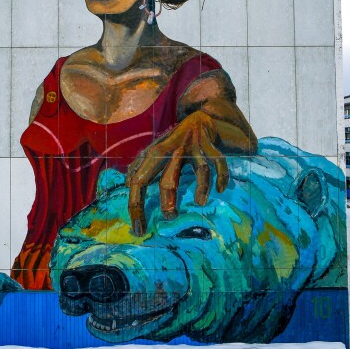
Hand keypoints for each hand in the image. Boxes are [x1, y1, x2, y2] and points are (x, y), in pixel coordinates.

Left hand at [125, 111, 228, 235]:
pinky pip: (219, 162)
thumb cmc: (172, 141)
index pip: (139, 182)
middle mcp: (173, 151)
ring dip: (201, 186)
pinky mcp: (211, 146)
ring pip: (199, 169)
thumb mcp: (153, 151)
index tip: (139, 229)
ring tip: (200, 202)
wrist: (199, 118)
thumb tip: (128, 184)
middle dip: (168, 199)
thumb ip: (138, 166)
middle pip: (167, 178)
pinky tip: (220, 189)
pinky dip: (222, 176)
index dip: (137, 207)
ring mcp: (194, 148)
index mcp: (154, 155)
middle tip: (170, 217)